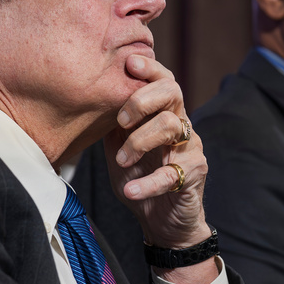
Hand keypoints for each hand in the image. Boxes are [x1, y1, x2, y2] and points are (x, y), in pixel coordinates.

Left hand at [102, 55, 210, 252]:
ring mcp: (189, 148)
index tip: (129, 63)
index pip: (163, 80)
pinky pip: (171, 173)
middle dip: (142, 99)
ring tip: (121, 161)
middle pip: (172, 92)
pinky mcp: (193, 174)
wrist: (163, 220)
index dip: (150, 68)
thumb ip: (112, 124)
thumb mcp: (119, 146)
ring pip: (171, 126)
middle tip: (121, 120)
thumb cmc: (140, 176)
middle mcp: (180, 124)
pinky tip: (131, 190)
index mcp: (163, 113)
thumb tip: (90, 98)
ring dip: (139, 142)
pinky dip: (147, 183)